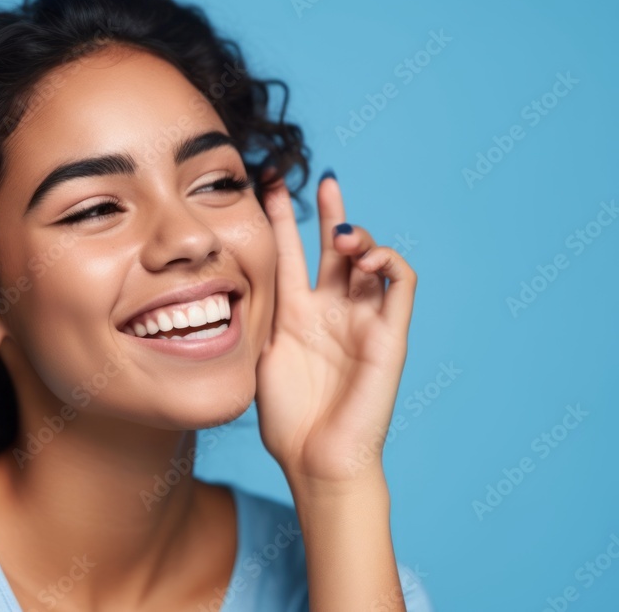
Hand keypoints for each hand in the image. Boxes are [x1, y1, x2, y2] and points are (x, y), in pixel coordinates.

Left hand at [254, 169, 416, 491]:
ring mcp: (362, 320)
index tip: (267, 182)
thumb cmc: (286, 416)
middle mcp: (332, 310)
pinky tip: (367, 259)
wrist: (315, 458)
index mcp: (296, 313)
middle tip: (322, 181)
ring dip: (361, 237)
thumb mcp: (261, 353)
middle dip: (332, 212)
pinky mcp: (391, 334)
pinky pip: (402, 285)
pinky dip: (391, 262)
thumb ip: (262, 312)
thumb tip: (238, 274)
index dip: (280, 218)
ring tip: (343, 237)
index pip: (290, 251)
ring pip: (372, 260)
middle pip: (337, 248)